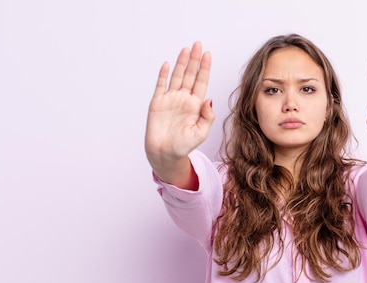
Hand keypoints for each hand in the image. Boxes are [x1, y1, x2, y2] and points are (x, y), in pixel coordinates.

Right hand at [145, 42, 213, 166]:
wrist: (165, 154)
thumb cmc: (183, 146)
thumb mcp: (200, 133)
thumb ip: (207, 117)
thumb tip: (209, 100)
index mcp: (195, 106)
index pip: (201, 82)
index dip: (204, 69)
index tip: (208, 55)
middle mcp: (184, 99)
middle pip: (190, 75)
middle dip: (194, 60)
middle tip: (198, 45)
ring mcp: (170, 100)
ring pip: (177, 77)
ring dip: (181, 63)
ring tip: (186, 49)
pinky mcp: (157, 103)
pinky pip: (161, 86)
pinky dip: (164, 75)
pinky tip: (168, 64)